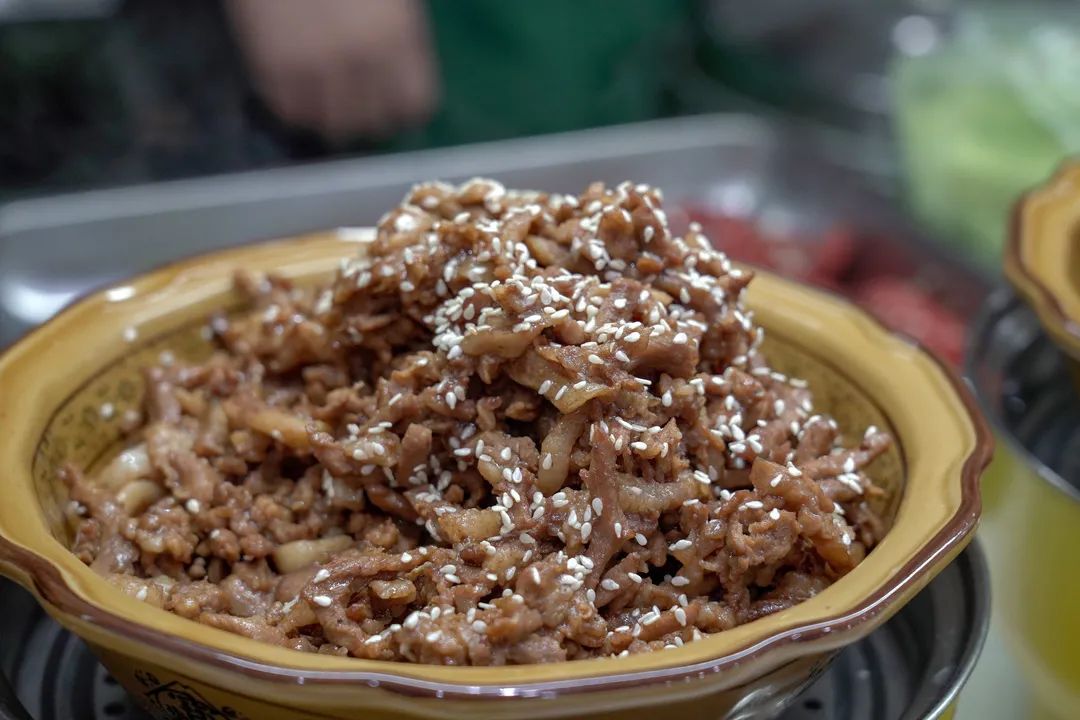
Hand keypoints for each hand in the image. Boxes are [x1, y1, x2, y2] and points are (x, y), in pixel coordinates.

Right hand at [226, 0, 437, 141]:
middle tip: (350, 100)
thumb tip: (394, 84)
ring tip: (321, 94)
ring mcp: (316, 64)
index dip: (400, 108)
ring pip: (331, 126)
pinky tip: (294, 84)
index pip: (414, 106)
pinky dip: (294, 105)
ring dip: (328, 115)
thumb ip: (399, 38)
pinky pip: (290, 111)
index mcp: (399, 33)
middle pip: (372, 124)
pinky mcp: (274, 65)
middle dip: (364, 116)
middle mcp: (363, 56)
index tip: (387, 101)